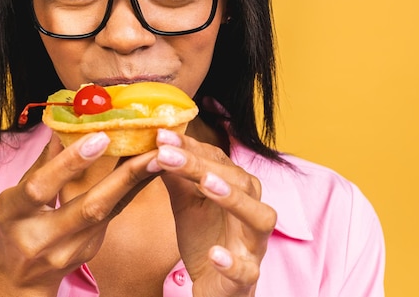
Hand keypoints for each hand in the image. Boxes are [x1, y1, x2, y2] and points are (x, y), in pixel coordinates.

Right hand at [0, 132, 157, 296]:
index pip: (41, 187)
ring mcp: (70, 250)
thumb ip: (42, 163)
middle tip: (150, 149)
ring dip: (137, 181)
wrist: (20, 279)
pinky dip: (132, 190)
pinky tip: (149, 170)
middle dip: (123, 177)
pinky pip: (114, 215)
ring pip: (109, 212)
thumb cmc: (14, 228)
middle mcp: (42, 238)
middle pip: (88, 208)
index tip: (100, 138)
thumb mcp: (14, 196)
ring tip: (159, 154)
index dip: (70, 163)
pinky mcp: (90, 250)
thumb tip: (63, 125)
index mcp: (14, 215)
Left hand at [150, 129, 276, 296]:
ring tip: (205, 184)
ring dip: (234, 200)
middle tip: (168, 154)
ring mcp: (254, 245)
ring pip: (258, 218)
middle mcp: (253, 212)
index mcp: (240, 190)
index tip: (161, 135)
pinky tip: (215, 254)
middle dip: (203, 166)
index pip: (219, 161)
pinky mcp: (248, 276)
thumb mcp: (187, 204)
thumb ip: (178, 177)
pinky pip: (246, 269)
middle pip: (239, 181)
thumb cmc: (207, 238)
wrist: (216, 286)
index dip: (191, 147)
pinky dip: (232, 262)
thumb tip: (160, 144)